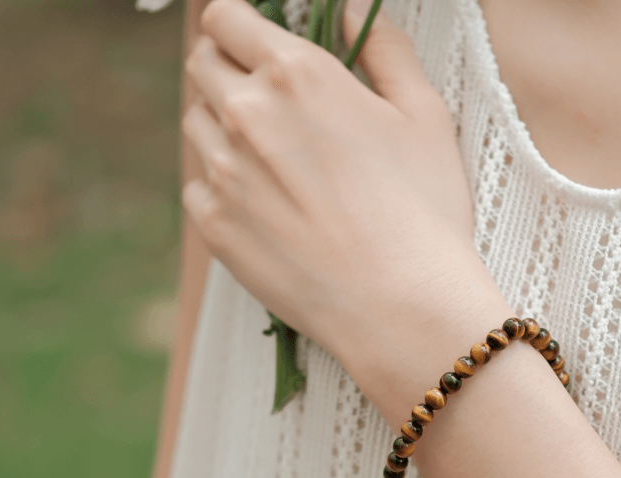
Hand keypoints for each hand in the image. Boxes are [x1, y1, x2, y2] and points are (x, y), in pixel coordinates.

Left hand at [181, 0, 508, 419]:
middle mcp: (246, 115)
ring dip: (221, 127)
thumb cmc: (423, 213)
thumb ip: (384, 48)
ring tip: (269, 160)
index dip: (238, 25)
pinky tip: (263, 206)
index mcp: (296, 74)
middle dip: (226, 69)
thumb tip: (352, 8)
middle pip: (202, 65)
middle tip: (264, 99)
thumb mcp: (424, 115)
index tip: (253, 42)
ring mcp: (222, 173)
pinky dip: (219, 184)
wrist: (401, 307)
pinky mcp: (215, 227)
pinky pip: (196, 185)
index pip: (225, 17)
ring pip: (196, 124)